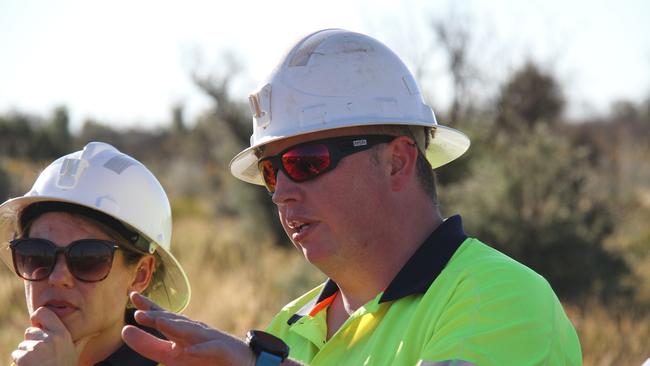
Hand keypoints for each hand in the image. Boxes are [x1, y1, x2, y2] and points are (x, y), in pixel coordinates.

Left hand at [11, 307, 95, 365]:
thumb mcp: (75, 353)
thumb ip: (81, 341)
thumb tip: (94, 333)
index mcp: (62, 333)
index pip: (42, 312)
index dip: (37, 318)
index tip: (39, 327)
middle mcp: (49, 338)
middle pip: (30, 331)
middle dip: (32, 340)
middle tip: (42, 353)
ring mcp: (36, 347)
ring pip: (23, 344)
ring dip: (26, 352)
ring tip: (38, 361)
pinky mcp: (24, 357)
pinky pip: (16, 354)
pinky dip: (20, 361)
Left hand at [121, 292, 255, 365]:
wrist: (241, 360)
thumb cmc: (205, 357)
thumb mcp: (172, 354)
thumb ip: (150, 345)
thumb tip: (125, 331)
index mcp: (179, 333)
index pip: (162, 316)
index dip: (148, 307)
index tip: (133, 295)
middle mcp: (193, 332)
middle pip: (174, 321)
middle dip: (157, 316)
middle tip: (139, 311)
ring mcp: (208, 339)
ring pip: (190, 331)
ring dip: (175, 326)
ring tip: (160, 322)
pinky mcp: (221, 349)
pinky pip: (209, 349)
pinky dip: (200, 349)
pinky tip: (190, 350)